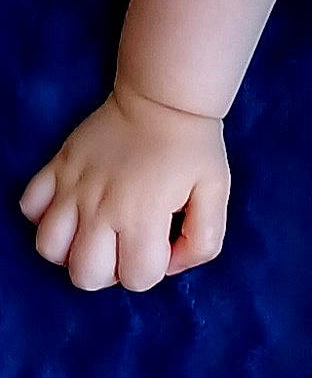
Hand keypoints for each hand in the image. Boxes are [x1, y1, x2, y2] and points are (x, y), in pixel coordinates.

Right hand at [18, 82, 229, 290]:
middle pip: (85, 276)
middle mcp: (100, 206)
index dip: (154, 268)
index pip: (137, 279)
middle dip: (110, 270)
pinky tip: (72, 207)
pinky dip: (44, 215)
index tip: (163, 241)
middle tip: (128, 242)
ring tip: (97, 231)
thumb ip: (205, 238)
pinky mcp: (55, 168)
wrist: (164, 98)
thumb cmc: (192, 147)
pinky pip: (28, 208)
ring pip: (48, 249)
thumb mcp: (217, 191)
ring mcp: (72, 188)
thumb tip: (173, 265)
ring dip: (72, 250)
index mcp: (143, 214)